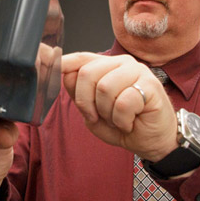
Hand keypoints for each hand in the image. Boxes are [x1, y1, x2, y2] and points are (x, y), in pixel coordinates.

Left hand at [61, 52, 177, 161]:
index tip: (45, 63)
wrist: (154, 142)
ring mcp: (138, 72)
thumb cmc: (125, 124)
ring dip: (107, 113)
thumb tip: (63, 74)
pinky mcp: (151, 85)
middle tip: (98, 117)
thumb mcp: (93, 113)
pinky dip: (122, 119)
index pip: (80, 58)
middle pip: (87, 74)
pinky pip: (123, 102)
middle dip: (86, 103)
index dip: (62, 62)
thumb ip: (79, 94)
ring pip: (105, 88)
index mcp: (106, 67)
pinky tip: (131, 121)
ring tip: (119, 119)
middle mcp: (121, 64)